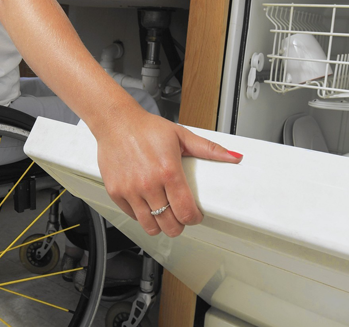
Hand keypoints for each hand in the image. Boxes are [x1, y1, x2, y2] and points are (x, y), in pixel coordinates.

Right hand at [96, 108, 241, 237]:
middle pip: (169, 225)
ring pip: (149, 226)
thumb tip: (233, 156)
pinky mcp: (116, 192)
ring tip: (163, 215)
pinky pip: (132, 216)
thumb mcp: (181, 135)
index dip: (194, 218)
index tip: (194, 216)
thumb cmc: (146, 128)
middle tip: (179, 217)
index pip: (186, 211)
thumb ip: (209, 149)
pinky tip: (147, 204)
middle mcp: (149, 183)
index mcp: (168, 171)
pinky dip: (141, 215)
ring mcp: (130, 190)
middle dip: (178, 226)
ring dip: (160, 225)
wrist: (116, 122)